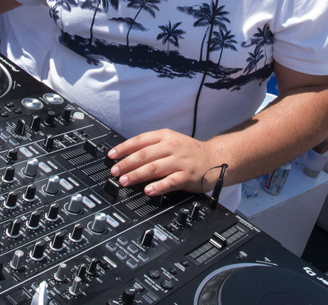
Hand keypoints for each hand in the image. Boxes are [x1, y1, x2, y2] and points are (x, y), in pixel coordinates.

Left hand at [107, 129, 221, 195]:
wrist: (215, 158)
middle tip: (114, 171)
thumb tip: (127, 155)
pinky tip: (148, 190)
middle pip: (145, 155)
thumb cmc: (189, 152)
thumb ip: (152, 146)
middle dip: (127, 163)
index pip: (140, 140)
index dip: (124, 148)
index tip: (112, 156)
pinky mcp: (187, 176)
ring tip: (124, 181)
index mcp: (166, 136)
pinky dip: (158, 186)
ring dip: (137, 175)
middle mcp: (172, 147)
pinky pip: (170, 181)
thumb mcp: (171, 141)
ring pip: (154, 168)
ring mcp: (180, 161)